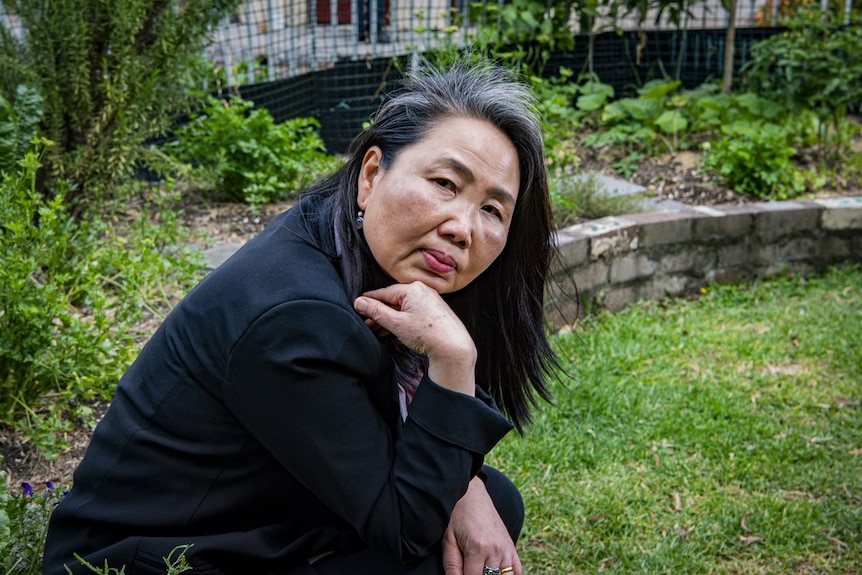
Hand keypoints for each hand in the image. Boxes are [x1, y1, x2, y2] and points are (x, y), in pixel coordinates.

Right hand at [354, 282, 476, 394]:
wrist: (454, 348)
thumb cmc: (427, 334)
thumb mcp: (396, 323)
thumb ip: (376, 312)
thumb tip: (359, 302)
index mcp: (412, 289)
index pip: (384, 293)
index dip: (369, 301)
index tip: (357, 306)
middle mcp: (422, 291)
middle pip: (393, 301)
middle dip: (379, 314)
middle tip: (367, 325)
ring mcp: (430, 301)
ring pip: (403, 308)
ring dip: (389, 319)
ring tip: (377, 332)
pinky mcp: (435, 312)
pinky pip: (413, 313)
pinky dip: (402, 321)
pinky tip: (394, 332)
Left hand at [442, 477, 521, 574]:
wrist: (471, 494)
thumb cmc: (457, 516)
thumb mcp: (448, 540)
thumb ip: (452, 565)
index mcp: (478, 548)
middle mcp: (496, 550)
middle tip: (471, 568)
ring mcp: (506, 549)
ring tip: (483, 569)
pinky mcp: (511, 546)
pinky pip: (517, 570)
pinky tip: (499, 573)